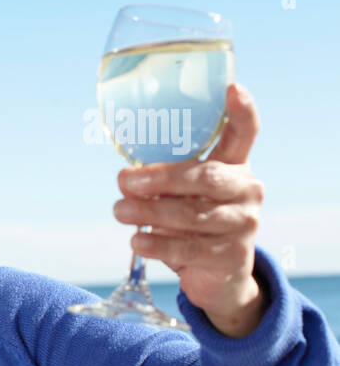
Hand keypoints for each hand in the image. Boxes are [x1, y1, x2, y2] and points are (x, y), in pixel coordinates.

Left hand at [114, 84, 266, 337]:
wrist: (219, 276)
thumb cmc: (193, 225)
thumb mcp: (176, 198)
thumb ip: (154, 183)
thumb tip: (124, 178)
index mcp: (234, 167)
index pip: (245, 134)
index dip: (241, 111)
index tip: (231, 88)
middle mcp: (246, 191)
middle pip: (205, 177)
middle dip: (161, 179)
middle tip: (125, 181)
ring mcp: (243, 224)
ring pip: (192, 215)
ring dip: (149, 213)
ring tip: (119, 211)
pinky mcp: (230, 257)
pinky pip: (188, 248)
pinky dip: (157, 245)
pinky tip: (136, 241)